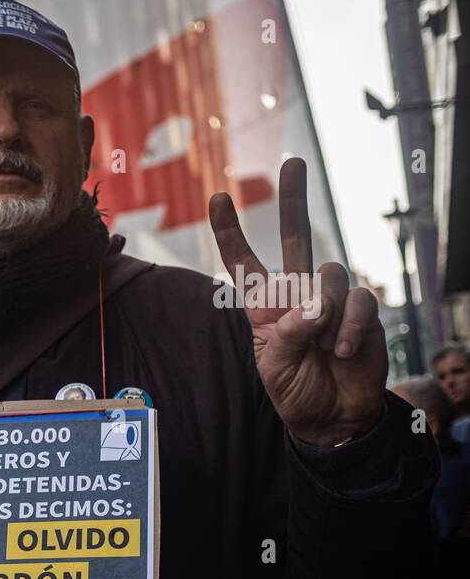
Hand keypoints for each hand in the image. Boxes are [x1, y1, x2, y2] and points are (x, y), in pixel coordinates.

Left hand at [209, 158, 386, 446]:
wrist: (332, 416)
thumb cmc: (295, 390)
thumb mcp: (272, 368)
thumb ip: (284, 335)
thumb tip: (314, 305)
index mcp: (264, 305)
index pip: (244, 262)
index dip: (230, 231)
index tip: (217, 197)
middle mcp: (297, 293)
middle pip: (295, 237)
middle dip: (293, 199)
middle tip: (294, 162)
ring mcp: (331, 298)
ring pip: (329, 274)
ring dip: (325, 312)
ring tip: (324, 348)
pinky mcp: (361, 310)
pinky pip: (358, 300)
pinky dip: (350, 326)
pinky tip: (343, 350)